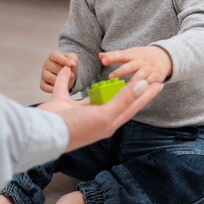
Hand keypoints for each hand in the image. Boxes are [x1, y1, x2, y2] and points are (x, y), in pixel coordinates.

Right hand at [38, 67, 163, 151]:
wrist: (44, 135)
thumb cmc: (76, 128)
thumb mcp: (104, 114)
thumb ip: (124, 98)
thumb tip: (145, 84)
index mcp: (108, 122)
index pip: (133, 105)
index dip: (147, 94)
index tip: (160, 83)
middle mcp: (95, 117)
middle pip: (117, 99)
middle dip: (130, 88)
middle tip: (142, 74)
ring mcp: (77, 112)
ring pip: (93, 95)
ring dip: (102, 85)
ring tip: (114, 74)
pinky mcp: (61, 105)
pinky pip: (64, 88)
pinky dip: (65, 78)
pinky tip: (68, 68)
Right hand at [40, 50, 77, 92]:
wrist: (67, 75)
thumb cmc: (69, 65)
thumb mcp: (73, 59)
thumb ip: (73, 59)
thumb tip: (72, 63)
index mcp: (53, 56)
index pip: (54, 55)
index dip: (62, 60)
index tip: (70, 65)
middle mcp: (46, 64)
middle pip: (53, 67)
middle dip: (63, 72)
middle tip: (72, 75)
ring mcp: (43, 74)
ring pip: (49, 77)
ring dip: (59, 80)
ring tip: (67, 80)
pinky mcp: (43, 83)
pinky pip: (44, 87)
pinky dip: (52, 88)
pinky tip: (60, 87)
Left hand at [99, 46, 171, 82]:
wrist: (163, 57)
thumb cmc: (140, 57)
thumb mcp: (128, 54)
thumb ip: (114, 56)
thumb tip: (100, 55)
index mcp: (133, 55)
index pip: (122, 55)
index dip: (112, 57)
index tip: (103, 61)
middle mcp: (141, 61)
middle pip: (131, 64)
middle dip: (122, 70)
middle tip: (110, 76)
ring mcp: (150, 68)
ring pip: (142, 73)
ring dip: (134, 79)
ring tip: (126, 86)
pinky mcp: (157, 76)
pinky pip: (153, 81)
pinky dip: (148, 85)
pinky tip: (140, 91)